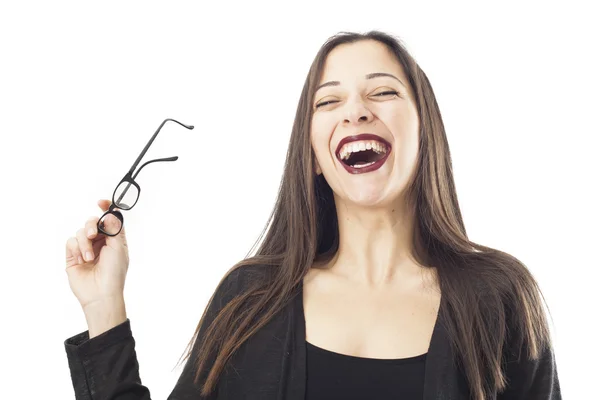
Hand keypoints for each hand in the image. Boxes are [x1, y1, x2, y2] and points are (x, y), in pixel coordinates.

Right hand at [65, 200, 129, 314]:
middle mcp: (100, 242)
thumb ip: (114, 229)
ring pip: (81, 231)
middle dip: (91, 225)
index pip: (109, 219)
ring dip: (85, 243)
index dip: (106, 209)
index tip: (100, 202)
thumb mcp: (119, 248)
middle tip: (92, 234)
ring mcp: (86, 249)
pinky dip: (77, 248)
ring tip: (89, 257)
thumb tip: (110, 213)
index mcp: (114, 239)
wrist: (101, 293)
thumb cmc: (114, 273)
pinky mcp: (73, 256)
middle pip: (92, 222)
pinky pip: (71, 241)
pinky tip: (83, 260)